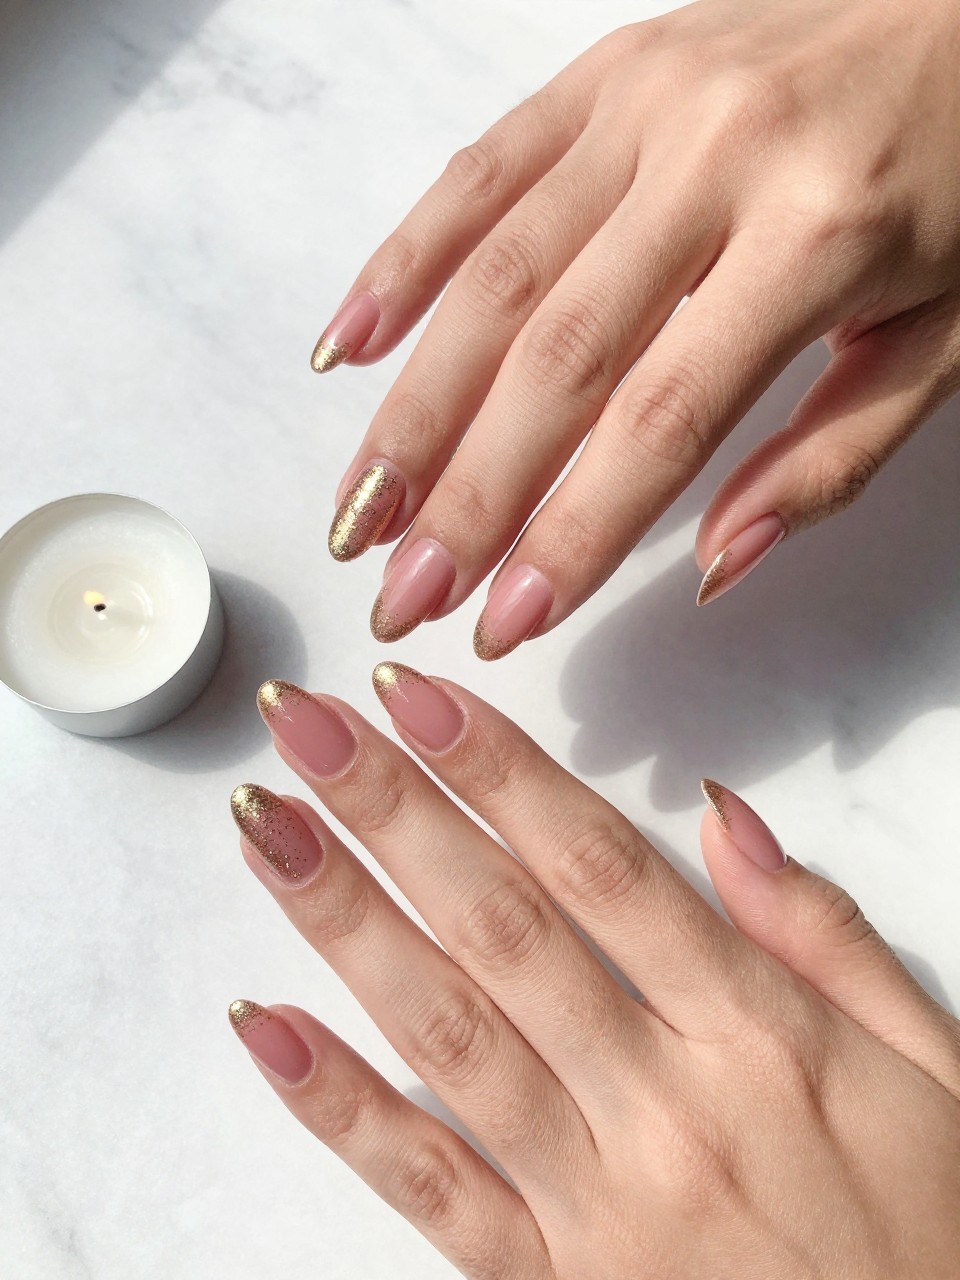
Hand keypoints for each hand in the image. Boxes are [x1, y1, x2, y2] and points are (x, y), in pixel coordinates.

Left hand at [228, 665, 959, 1277]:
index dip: (502, 771)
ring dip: (345, 923)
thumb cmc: (929, 1234)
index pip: (600, 867)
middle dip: (393, 812)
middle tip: (307, 725)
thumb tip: (724, 814)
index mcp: (760, 1035)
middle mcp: (666, 1107)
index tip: (420, 699)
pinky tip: (268, 1026)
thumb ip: (822, 933)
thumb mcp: (929, 1064)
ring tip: (268, 828)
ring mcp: (597, 1206)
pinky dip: (341, 1107)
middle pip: (502, 926)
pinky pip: (431, 1190)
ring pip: (448, 1035)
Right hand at [314, 0, 959, 655]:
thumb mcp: (949, 340)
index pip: (663, 420)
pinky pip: (483, 169)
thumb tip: (712, 567)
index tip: (506, 621)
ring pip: (497, 273)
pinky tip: (350, 349)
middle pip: (555, 358)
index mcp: (819, 235)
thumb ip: (831, 460)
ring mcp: (647, 103)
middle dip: (466, 493)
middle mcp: (714, 157)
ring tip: (359, 509)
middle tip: (402, 594)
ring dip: (414, 405)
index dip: (573, 532)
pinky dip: (406, 261)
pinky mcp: (606, 72)